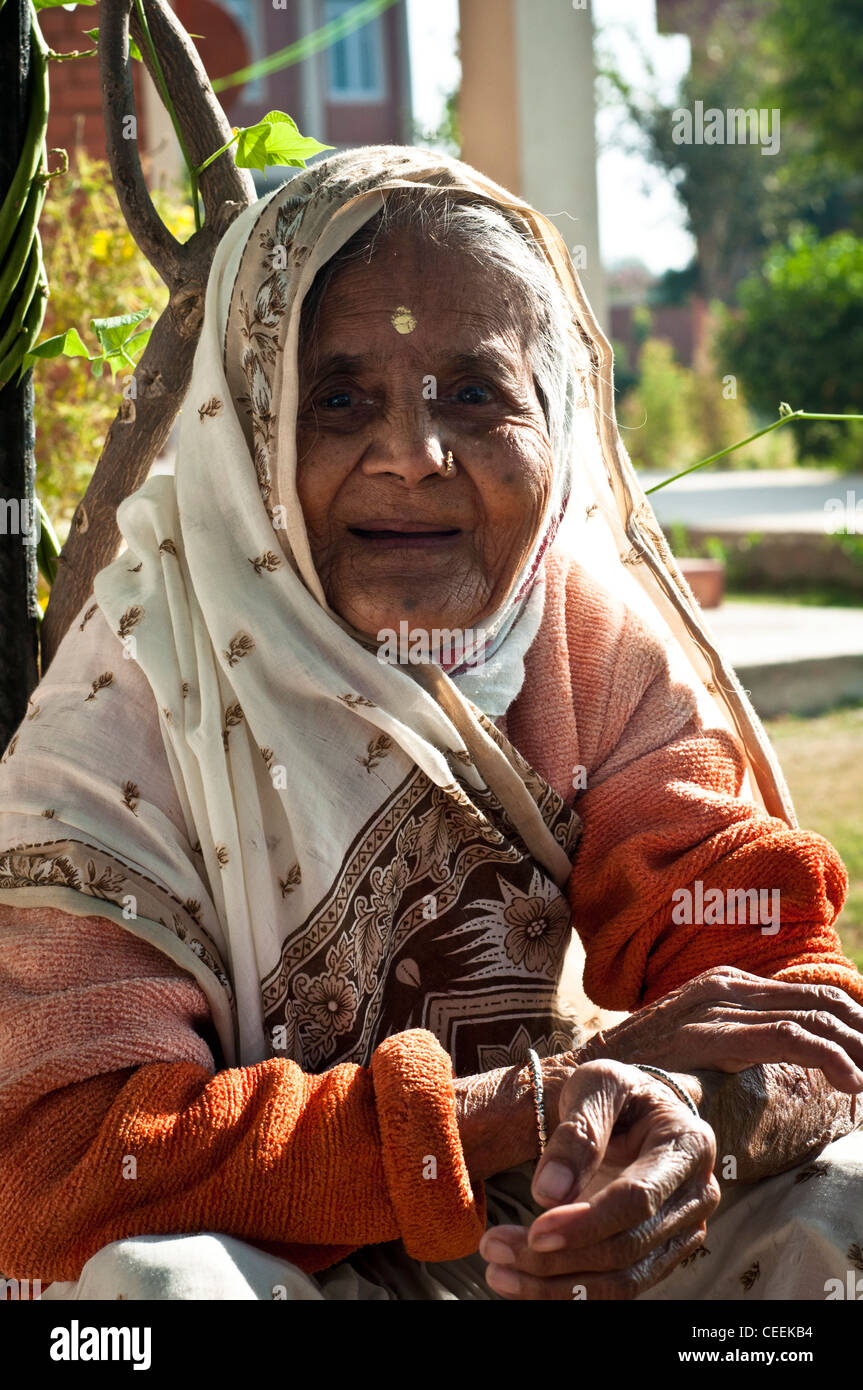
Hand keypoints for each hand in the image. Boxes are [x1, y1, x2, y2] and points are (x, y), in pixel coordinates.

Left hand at [480, 1058, 718, 1299]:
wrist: (639, 1110)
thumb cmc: (617, 1092)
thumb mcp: (597, 1085)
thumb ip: (578, 1132)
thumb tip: (548, 1194)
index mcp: (687, 1146)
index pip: (639, 1199)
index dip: (587, 1223)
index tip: (534, 1233)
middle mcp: (696, 1196)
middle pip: (628, 1248)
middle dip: (558, 1259)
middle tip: (494, 1251)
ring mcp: (683, 1231)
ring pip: (623, 1280)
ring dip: (557, 1287)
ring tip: (499, 1272)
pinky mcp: (662, 1255)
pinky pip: (618, 1287)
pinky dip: (571, 1293)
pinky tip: (523, 1283)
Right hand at [579, 966, 862, 1093]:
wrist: (585, 1078)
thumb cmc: (639, 1070)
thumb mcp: (694, 1041)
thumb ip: (736, 1037)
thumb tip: (787, 1052)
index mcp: (729, 983)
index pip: (814, 995)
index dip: (859, 1022)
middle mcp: (728, 985)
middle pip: (825, 1002)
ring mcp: (721, 1006)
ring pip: (816, 1019)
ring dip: (859, 1052)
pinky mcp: (714, 1033)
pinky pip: (789, 1039)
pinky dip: (831, 1060)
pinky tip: (852, 1084)